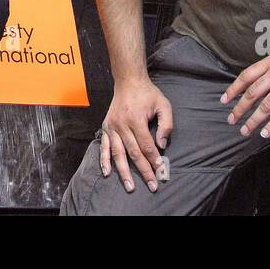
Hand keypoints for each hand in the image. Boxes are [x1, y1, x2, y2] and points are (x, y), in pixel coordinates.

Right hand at [99, 78, 173, 193]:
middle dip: (143, 170)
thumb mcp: (163, 105)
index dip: (154, 159)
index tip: (161, 172)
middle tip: (152, 185)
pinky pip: (104, 146)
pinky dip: (104, 160)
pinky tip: (107, 173)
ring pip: (118, 153)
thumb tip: (162, 144)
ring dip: (124, 171)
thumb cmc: (148, 94)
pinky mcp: (106, 127)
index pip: (146, 145)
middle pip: (133, 152)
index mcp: (136, 119)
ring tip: (130, 187)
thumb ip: (165, 124)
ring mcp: (112, 127)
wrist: (128, 81)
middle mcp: (121, 124)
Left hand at [221, 29, 269, 138]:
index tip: (224, 101)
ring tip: (245, 131)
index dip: (234, 90)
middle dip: (240, 108)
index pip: (246, 77)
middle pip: (253, 93)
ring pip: (266, 105)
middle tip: (231, 120)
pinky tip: (265, 134)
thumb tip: (263, 71)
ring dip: (253, 120)